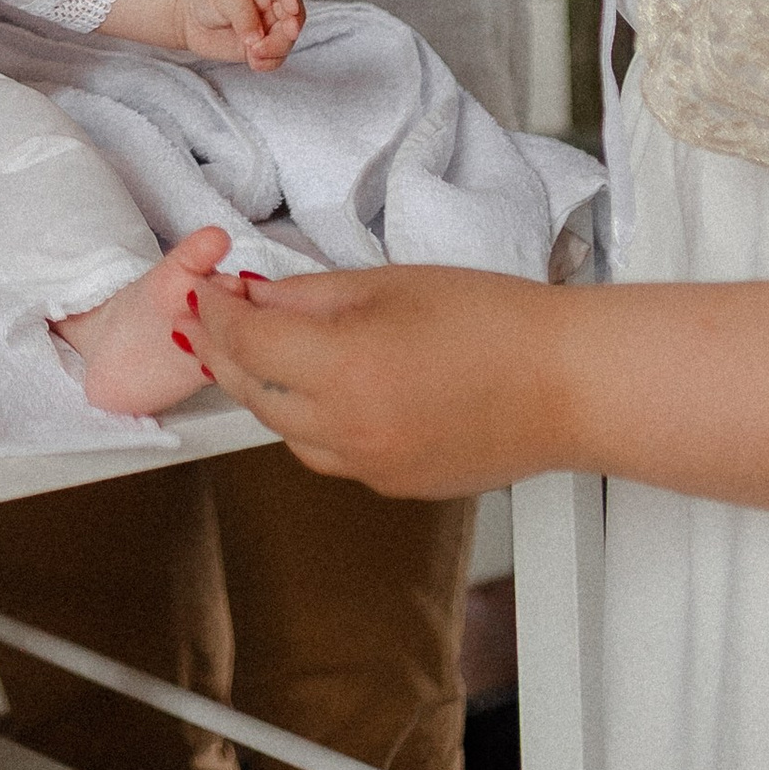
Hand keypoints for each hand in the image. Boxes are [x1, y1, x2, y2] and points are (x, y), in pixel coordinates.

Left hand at [175, 0, 304, 71]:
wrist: (188, 16)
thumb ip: (242, 13)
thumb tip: (257, 39)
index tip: (291, 10)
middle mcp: (272, 4)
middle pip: (293, 18)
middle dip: (287, 32)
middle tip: (267, 42)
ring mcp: (269, 27)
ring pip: (286, 41)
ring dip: (275, 50)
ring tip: (253, 53)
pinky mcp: (261, 47)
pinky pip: (275, 58)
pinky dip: (267, 63)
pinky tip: (253, 62)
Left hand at [196, 267, 575, 494]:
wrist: (568, 386)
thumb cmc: (494, 320)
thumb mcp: (391, 283)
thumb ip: (311, 295)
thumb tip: (257, 298)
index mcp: (344, 370)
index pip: (247, 344)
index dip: (215, 313)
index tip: (201, 290)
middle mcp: (349, 430)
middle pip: (253, 394)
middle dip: (223, 352)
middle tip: (208, 317)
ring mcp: (372, 467)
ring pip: (286, 432)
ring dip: (263, 391)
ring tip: (261, 349)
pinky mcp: (395, 486)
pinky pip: (328, 455)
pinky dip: (309, 422)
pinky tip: (319, 389)